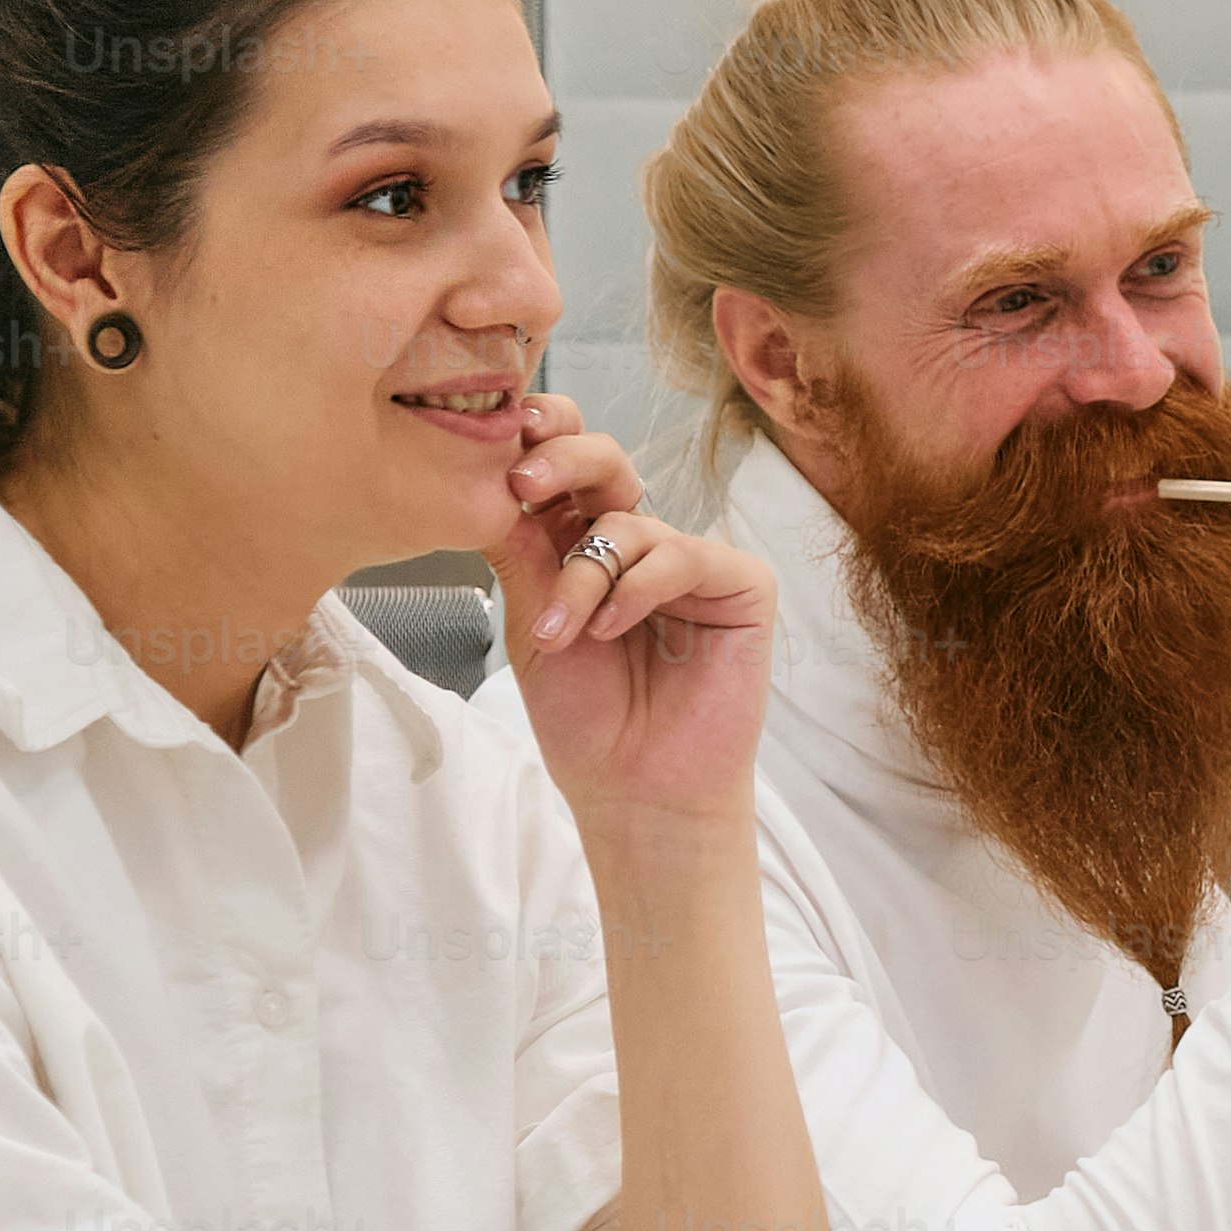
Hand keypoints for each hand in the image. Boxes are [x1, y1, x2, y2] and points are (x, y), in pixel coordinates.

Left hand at [491, 403, 777, 835]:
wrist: (635, 793)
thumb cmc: (587, 722)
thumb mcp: (531, 627)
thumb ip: (519, 553)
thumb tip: (490, 478)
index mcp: (585, 548)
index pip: (567, 470)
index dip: (543, 438)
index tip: (502, 438)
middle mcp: (639, 547)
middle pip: (606, 463)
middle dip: (562, 460)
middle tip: (522, 482)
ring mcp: (691, 564)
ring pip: (632, 521)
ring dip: (584, 576)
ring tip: (560, 635)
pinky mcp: (740, 587)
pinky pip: (683, 555)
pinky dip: (637, 589)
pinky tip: (610, 631)